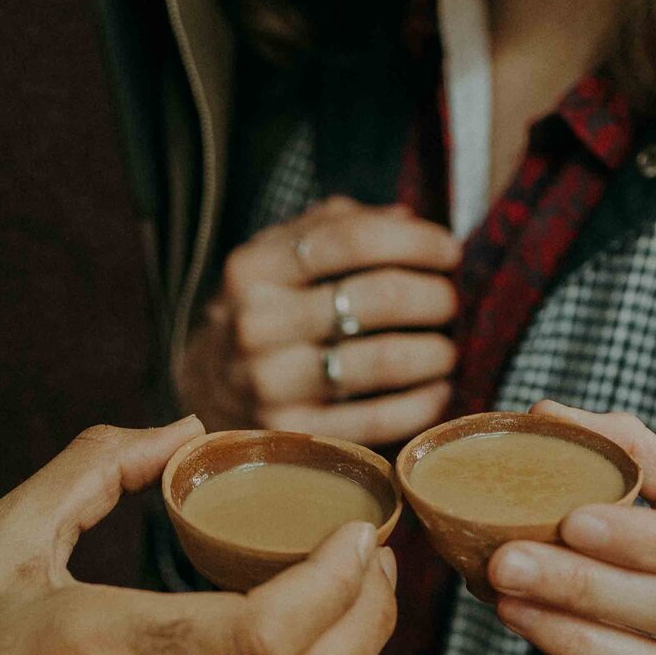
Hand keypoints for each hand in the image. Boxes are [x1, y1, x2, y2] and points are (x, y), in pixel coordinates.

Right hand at [179, 196, 462, 444]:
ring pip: (382, 360)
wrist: (205, 384)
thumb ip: (338, 226)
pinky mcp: (289, 434)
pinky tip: (436, 392)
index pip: (353, 239)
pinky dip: (420, 405)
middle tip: (449, 303)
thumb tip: (408, 220)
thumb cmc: (265, 308)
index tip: (450, 251)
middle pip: (378, 298)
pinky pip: (375, 421)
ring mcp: (269, 383)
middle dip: (434, 297)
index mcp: (254, 268)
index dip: (416, 242)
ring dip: (435, 352)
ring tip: (446, 349)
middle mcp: (256, 323)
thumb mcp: (281, 254)